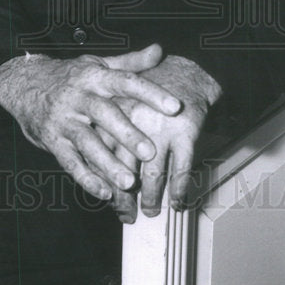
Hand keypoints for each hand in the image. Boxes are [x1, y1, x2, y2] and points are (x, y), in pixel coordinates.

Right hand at [0, 44, 181, 201]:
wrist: (22, 83)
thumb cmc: (69, 76)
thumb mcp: (97, 64)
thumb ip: (130, 63)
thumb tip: (158, 50)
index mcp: (94, 76)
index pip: (126, 82)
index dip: (151, 93)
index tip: (175, 107)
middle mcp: (79, 96)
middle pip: (105, 114)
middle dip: (128, 134)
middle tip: (151, 152)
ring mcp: (63, 119)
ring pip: (87, 142)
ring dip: (108, 164)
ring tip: (129, 182)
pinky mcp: (52, 140)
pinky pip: (69, 161)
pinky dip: (86, 178)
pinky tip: (105, 192)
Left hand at [103, 55, 221, 222]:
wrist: (186, 71)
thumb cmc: (150, 89)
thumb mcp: (121, 101)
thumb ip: (107, 130)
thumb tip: (98, 170)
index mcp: (115, 114)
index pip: (103, 155)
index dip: (105, 181)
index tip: (107, 198)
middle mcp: (135, 122)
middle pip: (125, 169)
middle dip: (125, 197)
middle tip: (126, 214)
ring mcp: (161, 129)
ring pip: (154, 175)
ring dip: (151, 198)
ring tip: (150, 211)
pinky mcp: (186, 132)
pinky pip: (182, 169)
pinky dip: (180, 190)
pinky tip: (178, 201)